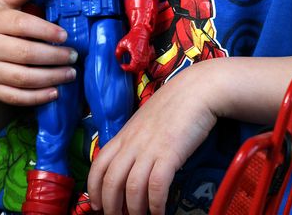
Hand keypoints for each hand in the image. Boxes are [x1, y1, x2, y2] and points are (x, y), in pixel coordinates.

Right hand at [0, 0, 76, 106]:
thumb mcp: (2, 0)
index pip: (21, 25)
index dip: (45, 31)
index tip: (65, 35)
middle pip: (25, 54)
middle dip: (54, 57)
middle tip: (74, 56)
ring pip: (23, 78)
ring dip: (51, 78)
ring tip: (71, 73)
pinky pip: (15, 97)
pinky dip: (37, 97)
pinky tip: (55, 92)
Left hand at [87, 60, 222, 214]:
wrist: (197, 89)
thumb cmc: (175, 105)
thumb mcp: (146, 121)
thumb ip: (135, 139)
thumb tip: (131, 162)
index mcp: (124, 135)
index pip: (98, 165)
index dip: (94, 189)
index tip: (96, 205)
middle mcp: (132, 143)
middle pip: (111, 181)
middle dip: (110, 206)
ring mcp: (150, 148)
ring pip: (131, 187)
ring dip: (134, 209)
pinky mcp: (170, 153)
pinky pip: (156, 185)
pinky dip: (155, 203)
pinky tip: (159, 211)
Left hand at [114, 26, 153, 74]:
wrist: (141, 31)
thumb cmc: (133, 36)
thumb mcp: (122, 44)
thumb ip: (118, 52)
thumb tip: (118, 59)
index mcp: (136, 54)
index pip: (133, 67)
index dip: (126, 68)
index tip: (122, 65)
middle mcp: (143, 56)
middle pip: (138, 69)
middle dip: (131, 70)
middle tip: (125, 66)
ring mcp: (146, 56)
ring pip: (143, 67)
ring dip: (137, 69)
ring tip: (130, 66)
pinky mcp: (148, 55)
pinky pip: (146, 64)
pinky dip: (141, 66)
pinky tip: (136, 63)